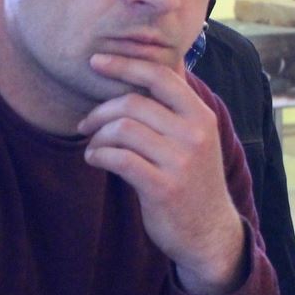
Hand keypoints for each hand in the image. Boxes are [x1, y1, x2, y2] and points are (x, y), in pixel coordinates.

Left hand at [77, 53, 245, 294]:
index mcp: (201, 116)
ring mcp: (181, 161)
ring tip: (93, 146)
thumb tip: (148, 64)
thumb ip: (174, 106)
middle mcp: (195, 134)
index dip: (124, 65)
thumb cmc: (191, 179)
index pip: (160, 76)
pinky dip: (98, 155)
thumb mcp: (194, 138)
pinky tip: (94, 159)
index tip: (96, 61)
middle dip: (100, 111)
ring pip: (122, 129)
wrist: (209, 233)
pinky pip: (118, 158)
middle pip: (133, 103)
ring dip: (97, 136)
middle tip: (85, 124)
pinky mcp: (163, 187)